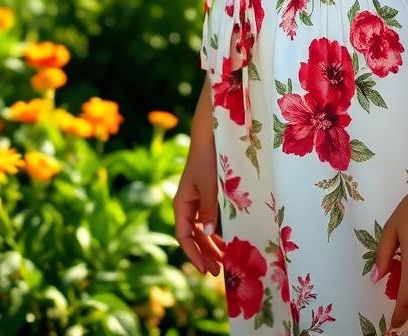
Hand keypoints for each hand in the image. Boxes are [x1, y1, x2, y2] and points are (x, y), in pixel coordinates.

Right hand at [172, 136, 224, 275]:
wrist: (211, 134)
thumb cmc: (208, 158)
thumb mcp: (210, 185)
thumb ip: (209, 209)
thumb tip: (210, 234)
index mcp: (181, 203)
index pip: (184, 236)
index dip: (193, 254)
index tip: (205, 269)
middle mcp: (188, 204)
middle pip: (193, 236)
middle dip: (204, 254)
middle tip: (217, 272)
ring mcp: (197, 199)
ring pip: (201, 229)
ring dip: (211, 245)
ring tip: (224, 261)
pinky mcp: (207, 194)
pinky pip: (209, 219)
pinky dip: (216, 232)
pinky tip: (226, 240)